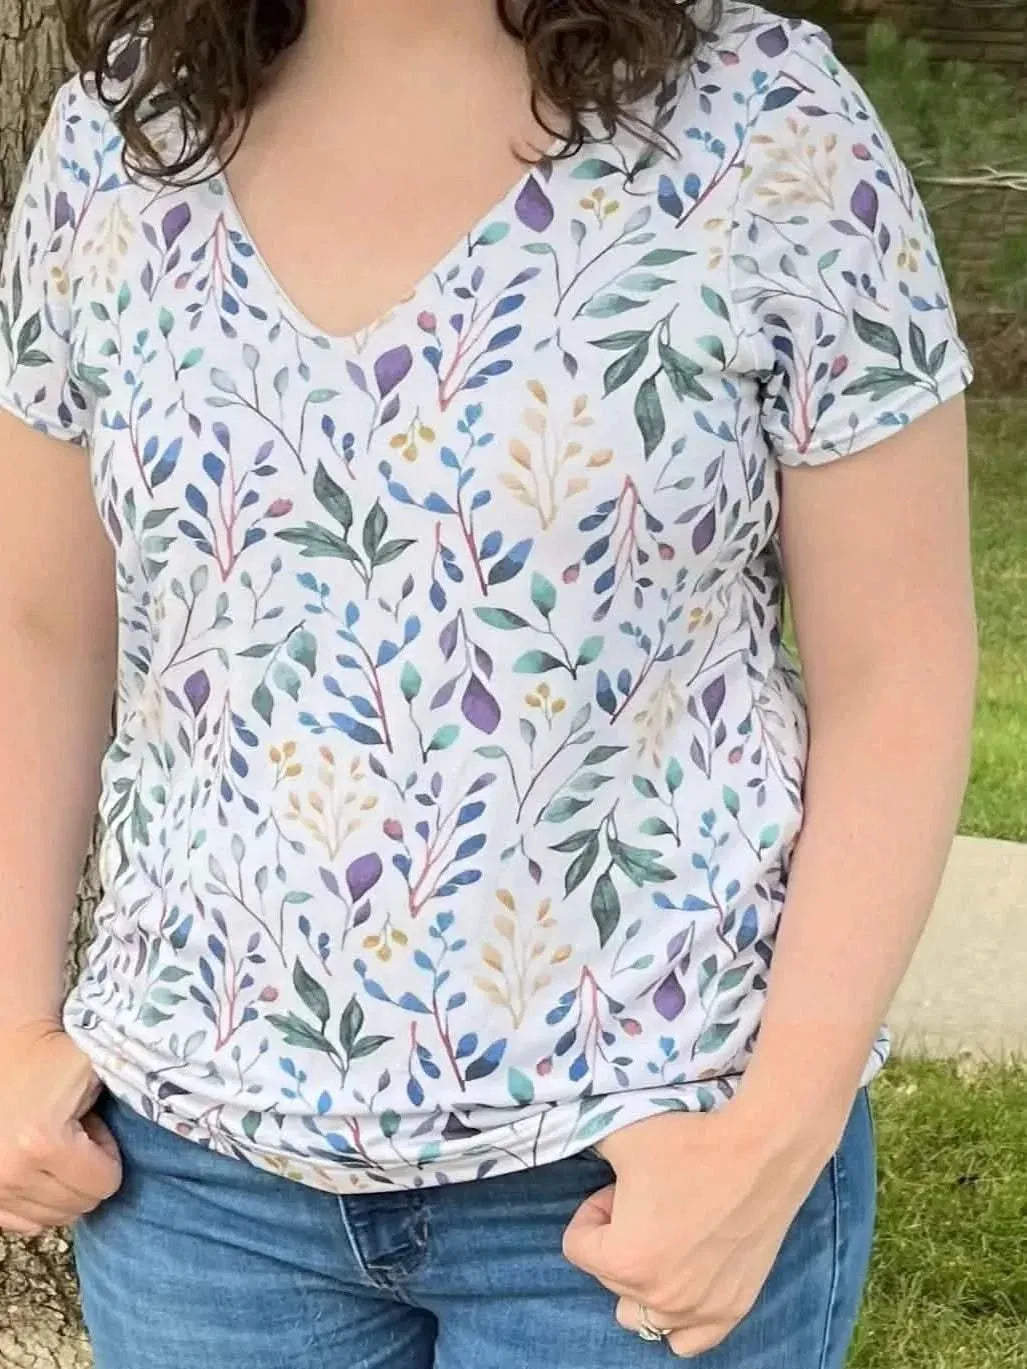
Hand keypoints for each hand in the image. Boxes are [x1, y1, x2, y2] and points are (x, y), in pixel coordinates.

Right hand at [0, 1020, 121, 1235]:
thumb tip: (180, 1113)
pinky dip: (39, 1200)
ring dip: (63, 1184)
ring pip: (52, 1218)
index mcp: (42, 1143)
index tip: (94, 1126)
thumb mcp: (99, 1067)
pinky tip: (38, 1164)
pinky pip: (25, 1224)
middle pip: (78, 1206)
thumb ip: (136, 1092)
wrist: (9, 1049)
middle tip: (76, 1135)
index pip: (104, 1185)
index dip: (107, 1154)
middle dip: (87, 1171)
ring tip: (58, 1145)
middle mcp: (10, 1173)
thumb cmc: (57, 1057)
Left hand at [562, 1104, 833, 1357]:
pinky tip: (685, 1277)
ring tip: (664, 1238)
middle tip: (647, 1203)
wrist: (762, 1150)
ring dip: (642, 1282)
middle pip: (609, 1279)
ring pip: (643, 1315)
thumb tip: (579, 1151)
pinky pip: (688, 1340)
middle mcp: (660, 1296)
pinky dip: (678, 1317)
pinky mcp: (734, 1309)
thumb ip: (587, 1150)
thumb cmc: (689, 1143)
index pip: (577, 1246)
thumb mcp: (620, 1137)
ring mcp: (700, 1309)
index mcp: (625, 1260)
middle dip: (619, 1240)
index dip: (593, 1211)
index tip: (620, 1188)